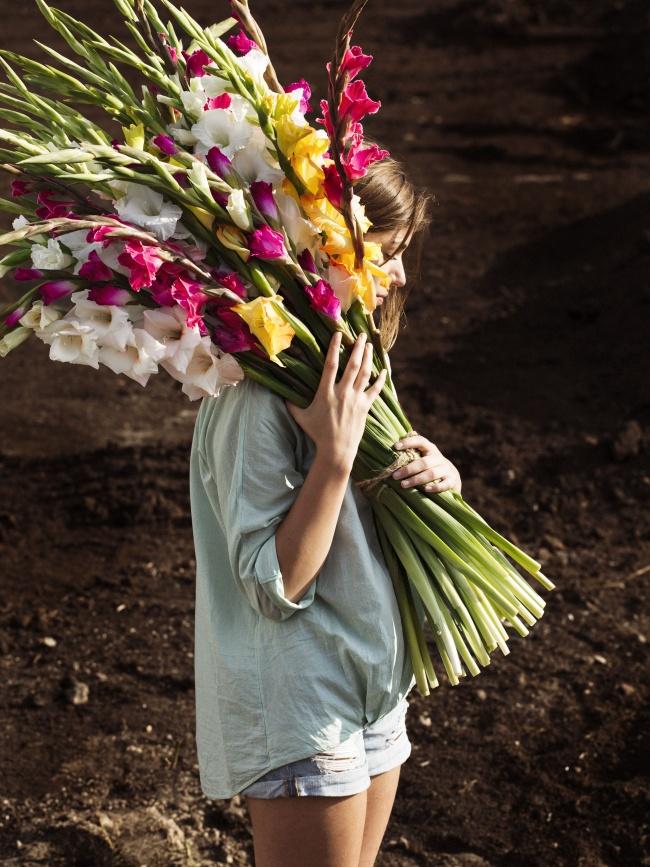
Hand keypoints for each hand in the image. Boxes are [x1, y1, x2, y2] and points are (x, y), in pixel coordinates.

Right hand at [285, 331, 387, 471]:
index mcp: (326, 393)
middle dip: (357, 348)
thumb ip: (290, 404)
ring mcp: (355, 400)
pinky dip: (380, 379)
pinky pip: (375, 390)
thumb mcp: (301, 417)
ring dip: (368, 357)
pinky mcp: (365, 407)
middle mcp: (342, 393)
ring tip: (368, 345)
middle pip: (353, 365)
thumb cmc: (317, 433)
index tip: (338, 334)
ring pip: (365, 373)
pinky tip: (384, 370)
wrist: (337, 450)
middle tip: (360, 335)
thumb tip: (278, 394)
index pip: (330, 365)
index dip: (334, 348)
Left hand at [391, 433, 461, 493]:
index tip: (395, 446)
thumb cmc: (430, 466)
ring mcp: (446, 469)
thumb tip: (398, 441)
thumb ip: (413, 450)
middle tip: (395, 476)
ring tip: (403, 485)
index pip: (420, 441)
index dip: (409, 442)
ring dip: (416, 479)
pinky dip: (435, 487)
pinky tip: (426, 490)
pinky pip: (444, 484)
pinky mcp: (451, 481)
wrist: (452, 477)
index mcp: (430, 449)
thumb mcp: (424, 456)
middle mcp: (438, 458)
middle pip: (423, 462)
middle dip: (408, 469)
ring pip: (431, 474)